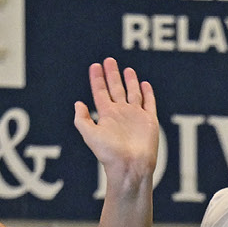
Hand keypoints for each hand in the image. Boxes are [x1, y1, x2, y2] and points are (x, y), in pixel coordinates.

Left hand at [74, 58, 158, 189]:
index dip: (97, 79)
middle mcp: (121, 114)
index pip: (100, 92)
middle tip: (109, 60)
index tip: (95, 66)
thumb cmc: (110, 154)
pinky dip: (147, 94)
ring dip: (130, 81)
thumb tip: (78, 104)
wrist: (130, 166)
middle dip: (112, 75)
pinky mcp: (149, 121)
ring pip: (133, 93)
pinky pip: (149, 103)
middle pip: (116, 88)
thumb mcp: (90, 135)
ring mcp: (135, 116)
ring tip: (127, 69)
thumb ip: (82, 119)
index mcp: (107, 115)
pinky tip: (144, 84)